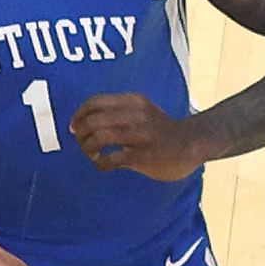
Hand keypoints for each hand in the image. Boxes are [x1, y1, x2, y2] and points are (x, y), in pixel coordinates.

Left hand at [66, 93, 203, 180]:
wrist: (190, 144)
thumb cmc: (161, 130)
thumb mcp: (143, 110)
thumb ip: (120, 110)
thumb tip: (86, 119)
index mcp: (133, 101)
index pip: (96, 102)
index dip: (79, 114)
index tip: (74, 126)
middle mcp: (135, 115)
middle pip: (94, 120)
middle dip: (80, 133)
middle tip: (80, 142)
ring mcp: (139, 136)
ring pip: (99, 137)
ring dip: (87, 147)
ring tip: (90, 154)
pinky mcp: (142, 156)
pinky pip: (111, 159)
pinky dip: (100, 163)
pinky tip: (101, 164)